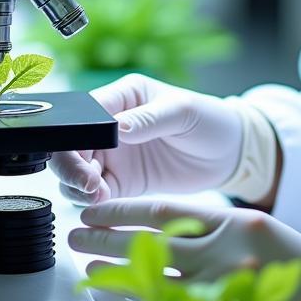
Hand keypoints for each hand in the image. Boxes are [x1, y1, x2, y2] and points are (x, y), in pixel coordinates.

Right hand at [48, 73, 243, 204]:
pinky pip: (94, 193)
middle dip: (70, 165)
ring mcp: (113, 155)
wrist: (230, 153)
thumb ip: (150, 118)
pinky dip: (91, 201)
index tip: (85, 158)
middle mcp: (110, 125)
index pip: (84, 113)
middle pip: (71, 145)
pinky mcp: (121, 182)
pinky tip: (103, 204)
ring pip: (76, 171)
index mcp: (122, 96)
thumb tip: (118, 127)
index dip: (75, 135)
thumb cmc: (209, 119)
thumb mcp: (183, 111)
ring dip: (77, 185)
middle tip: (87, 184)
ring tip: (97, 196)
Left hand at [68, 197, 300, 300]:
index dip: (122, 210)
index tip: (93, 210)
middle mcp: (226, 255)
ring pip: (152, 286)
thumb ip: (207, 224)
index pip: (164, 211)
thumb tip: (149, 226)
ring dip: (113, 280)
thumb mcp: (250, 224)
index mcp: (231, 222)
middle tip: (76, 236)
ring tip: (88, 273)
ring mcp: (225, 293)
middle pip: (150, 246)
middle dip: (105, 241)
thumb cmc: (286, 256)